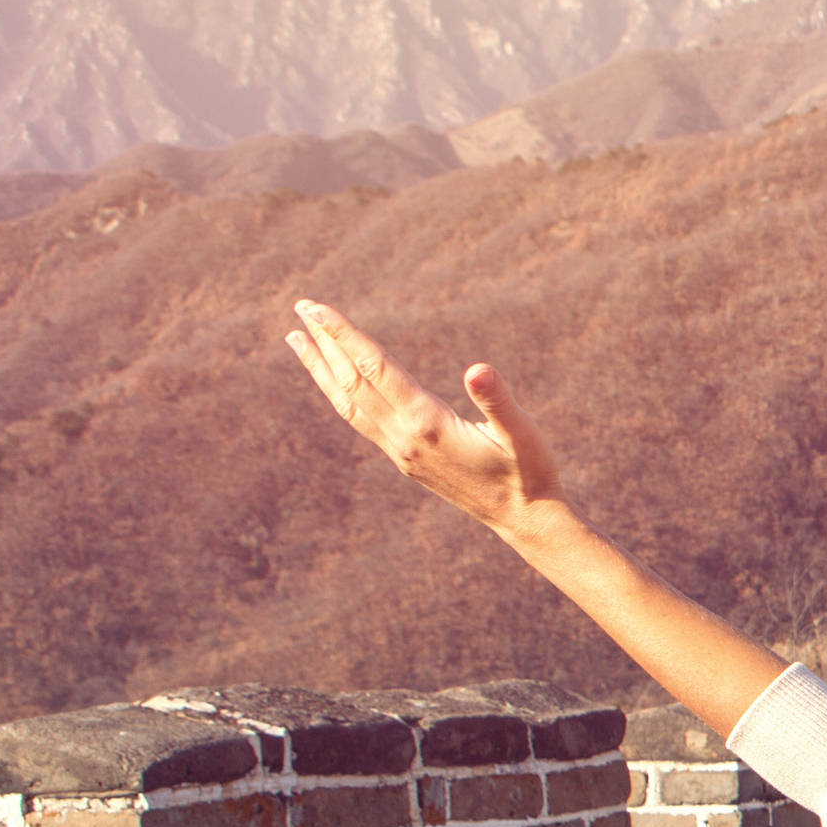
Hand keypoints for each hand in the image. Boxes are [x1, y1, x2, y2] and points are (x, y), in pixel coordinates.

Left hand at [286, 299, 563, 541]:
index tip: (316, 309)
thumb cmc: (529, 472)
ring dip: (321, 369)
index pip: (374, 368)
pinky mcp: (405, 459)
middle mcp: (404, 438)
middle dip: (325, 343)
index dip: (344, 335)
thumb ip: (499, 401)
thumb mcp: (523, 433)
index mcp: (427, 423)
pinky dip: (339, 394)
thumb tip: (479, 370)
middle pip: (352, 382)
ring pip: (347, 403)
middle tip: (301, 307)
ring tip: (297, 340)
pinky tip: (336, 381)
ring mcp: (400, 451)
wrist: (523, 519)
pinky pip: (359, 419)